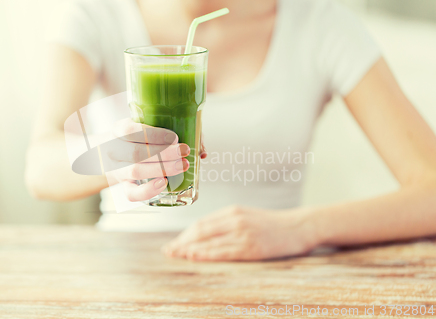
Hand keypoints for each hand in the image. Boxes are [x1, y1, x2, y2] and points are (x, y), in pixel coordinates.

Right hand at [104, 118, 206, 201]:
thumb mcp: (148, 127)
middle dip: (163, 153)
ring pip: (135, 171)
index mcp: (119, 130)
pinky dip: (147, 191)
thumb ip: (175, 132)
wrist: (113, 154)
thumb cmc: (139, 138)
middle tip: (184, 151)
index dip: (153, 134)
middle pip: (136, 153)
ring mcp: (118, 170)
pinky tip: (163, 184)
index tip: (174, 137)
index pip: (130, 130)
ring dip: (161, 169)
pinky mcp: (124, 186)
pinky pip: (131, 193)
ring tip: (182, 166)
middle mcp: (115, 150)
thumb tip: (202, 151)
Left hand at [162, 205, 318, 260]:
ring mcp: (243, 232)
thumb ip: (228, 223)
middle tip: (168, 251)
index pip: (202, 223)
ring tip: (175, 255)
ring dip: (189, 248)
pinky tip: (194, 256)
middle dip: (182, 241)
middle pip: (200, 230)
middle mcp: (235, 219)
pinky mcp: (252, 246)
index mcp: (233, 211)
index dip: (185, 234)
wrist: (300, 226)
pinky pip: (223, 251)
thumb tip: (205, 235)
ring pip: (208, 240)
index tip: (173, 243)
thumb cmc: (273, 224)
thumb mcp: (248, 217)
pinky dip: (206, 253)